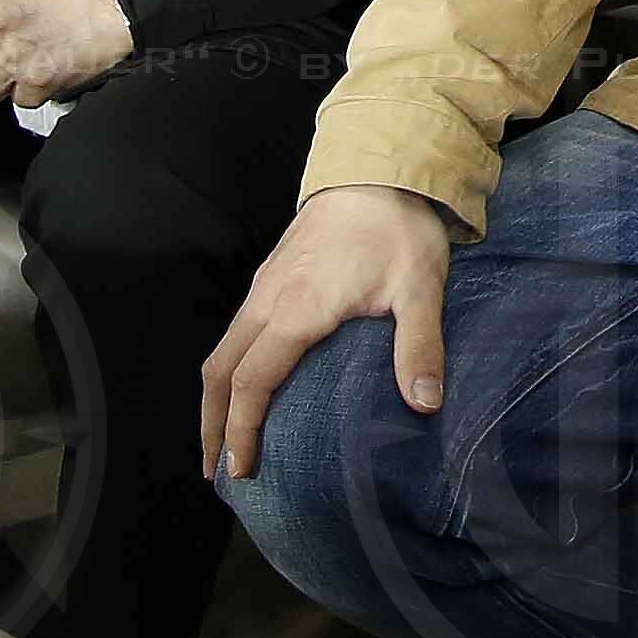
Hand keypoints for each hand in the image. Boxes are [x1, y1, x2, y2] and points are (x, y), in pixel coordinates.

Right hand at [203, 185, 454, 477]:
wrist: (378, 165)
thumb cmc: (398, 228)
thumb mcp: (421, 288)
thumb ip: (420, 345)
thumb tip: (425, 403)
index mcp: (296, 309)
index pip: (251, 382)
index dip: (239, 431)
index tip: (239, 470)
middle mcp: (267, 299)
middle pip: (220, 372)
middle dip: (211, 425)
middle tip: (216, 472)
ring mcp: (264, 286)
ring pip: (221, 351)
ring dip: (215, 399)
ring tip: (221, 441)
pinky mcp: (270, 276)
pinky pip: (235, 332)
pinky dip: (228, 371)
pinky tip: (245, 388)